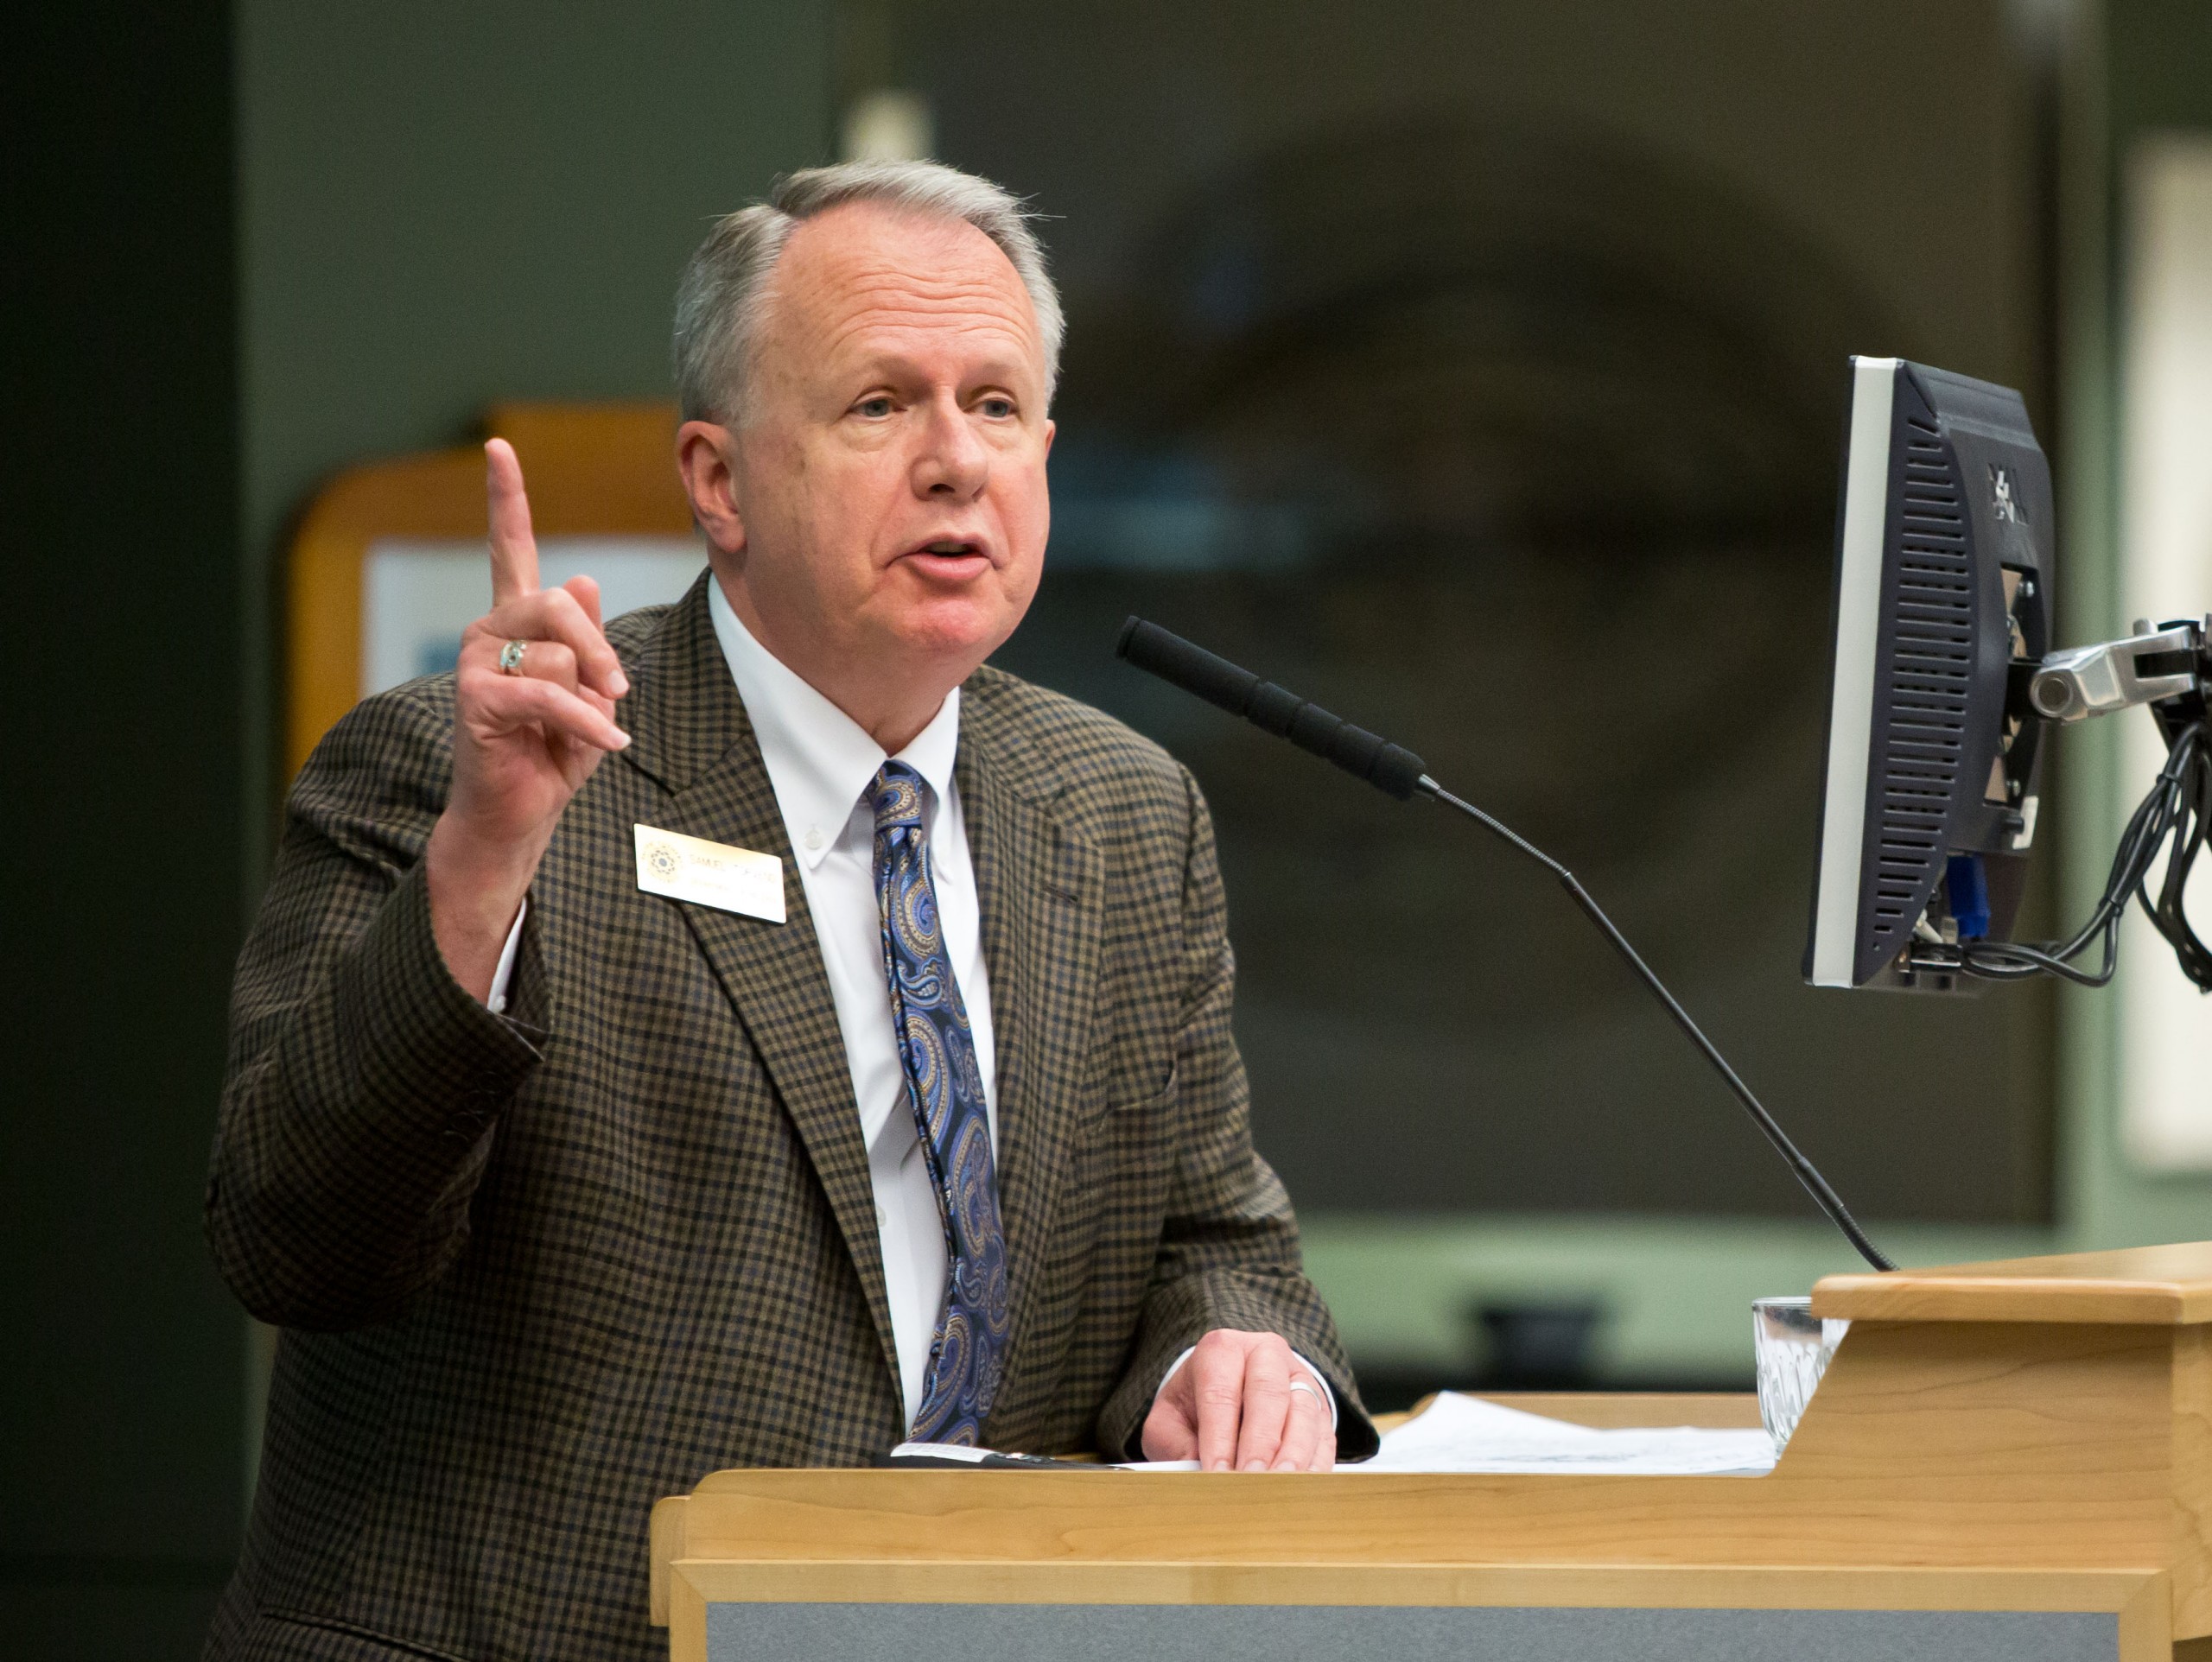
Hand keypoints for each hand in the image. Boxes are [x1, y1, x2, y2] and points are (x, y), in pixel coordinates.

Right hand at [424, 439, 630, 1000]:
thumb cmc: (553, 754)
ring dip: (591, 698)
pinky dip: (587, 725)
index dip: (507, 499)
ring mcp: (475, 662)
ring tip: (584, 731)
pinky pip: (551, 694)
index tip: (499, 447)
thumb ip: (588, 639)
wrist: (519, 815)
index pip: (510, 550)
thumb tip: (585, 579)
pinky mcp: (477, 699)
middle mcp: (488, 631)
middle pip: (558, 601)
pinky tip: (607, 745)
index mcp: (515, 622)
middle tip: (619, 691)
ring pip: (561, 652)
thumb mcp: (588, 691)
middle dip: (600, 648)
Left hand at [1139, 1328, 1335, 1471]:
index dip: (1219, 1437)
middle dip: (1260, 1443)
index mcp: (1222, 1350)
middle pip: (1268, 1394)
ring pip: (1303, 1412)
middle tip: (1252, 1482)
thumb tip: (1195, 1478)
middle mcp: (1265, 1355)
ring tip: (1280, 1488)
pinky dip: (1316, 1464)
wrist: (1229, 1389)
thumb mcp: (1170, 1419)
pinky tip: (1303, 1490)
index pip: (1220, 1393)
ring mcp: (1298, 1378)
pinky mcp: (1320, 1407)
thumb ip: (1175, 1445)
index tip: (1216, 1475)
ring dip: (1293, 1455)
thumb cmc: (1194, 1407)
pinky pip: (1325, 1435)